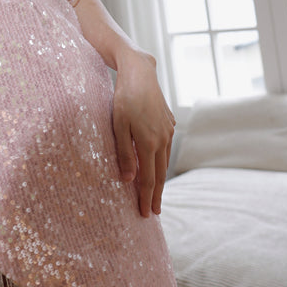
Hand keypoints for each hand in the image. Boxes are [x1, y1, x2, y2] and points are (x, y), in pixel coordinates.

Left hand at [112, 50, 174, 217]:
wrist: (140, 72)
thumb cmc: (124, 97)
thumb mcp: (118, 125)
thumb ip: (123, 153)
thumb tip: (128, 180)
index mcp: (149, 142)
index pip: (149, 179)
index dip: (147, 198)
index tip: (146, 214)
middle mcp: (163, 139)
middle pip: (160, 174)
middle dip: (156, 195)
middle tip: (154, 212)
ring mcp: (168, 130)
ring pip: (164, 161)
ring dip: (160, 179)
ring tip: (156, 193)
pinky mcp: (169, 122)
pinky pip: (165, 147)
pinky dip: (161, 160)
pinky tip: (157, 164)